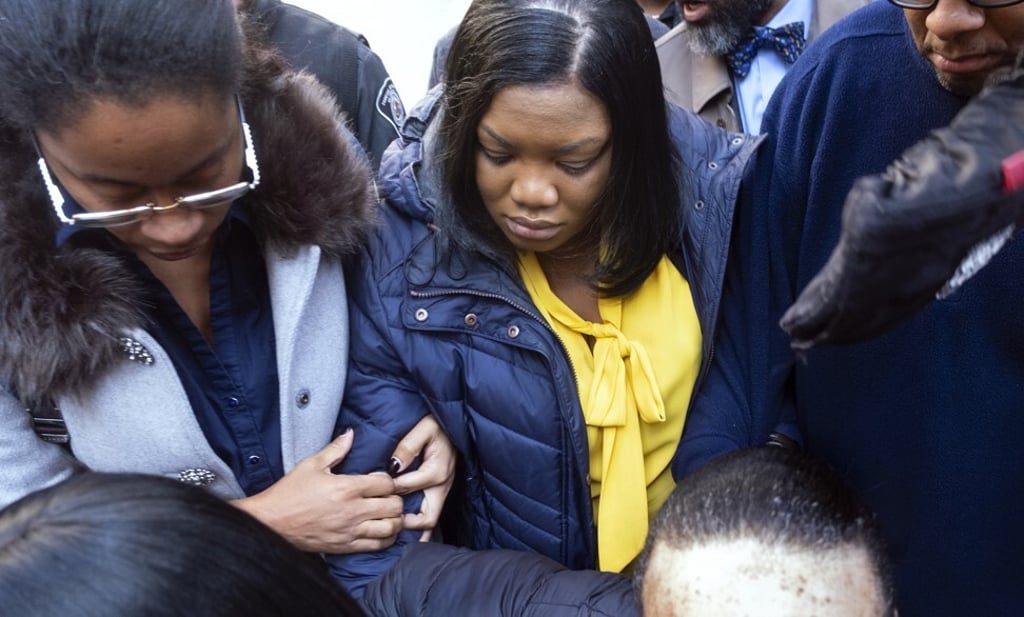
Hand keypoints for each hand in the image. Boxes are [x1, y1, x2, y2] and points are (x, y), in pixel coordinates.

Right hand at [234, 429, 402, 553]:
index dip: (390, 480)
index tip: (383, 480)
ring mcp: (351, 531)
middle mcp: (353, 510)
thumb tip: (350, 433)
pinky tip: (382, 530)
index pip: (386, 483)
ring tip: (389, 513)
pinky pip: (377, 546)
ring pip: (391, 528)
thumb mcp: (311, 465)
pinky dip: (386, 539)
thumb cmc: (289, 493)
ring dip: (395, 520)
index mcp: (346, 487)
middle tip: (390, 496)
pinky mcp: (346, 547)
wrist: (271, 523)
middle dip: (397, 499)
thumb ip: (336, 449)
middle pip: (394, 506)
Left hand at [389, 415, 455, 541]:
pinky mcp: (441, 490)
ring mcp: (443, 490)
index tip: (374, 489)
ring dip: (414, 528)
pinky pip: (430, 512)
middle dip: (407, 526)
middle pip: (427, 519)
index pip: (407, 488)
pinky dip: (418, 522)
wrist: (454, 425)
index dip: (389, 491)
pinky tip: (403, 524)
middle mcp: (442, 485)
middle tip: (386, 524)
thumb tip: (394, 466)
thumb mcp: (424, 428)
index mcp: (436, 471)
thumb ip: (408, 446)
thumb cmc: (438, 425)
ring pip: (430, 519)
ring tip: (392, 530)